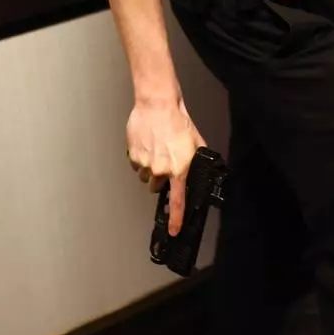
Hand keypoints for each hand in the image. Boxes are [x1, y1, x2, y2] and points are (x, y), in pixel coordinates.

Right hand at [126, 97, 205, 236]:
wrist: (157, 105)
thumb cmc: (177, 120)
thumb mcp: (195, 142)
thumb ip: (196, 160)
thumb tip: (200, 169)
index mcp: (179, 169)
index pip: (177, 201)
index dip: (176, 218)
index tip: (174, 229)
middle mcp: (161, 170)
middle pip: (157, 186)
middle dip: (160, 177)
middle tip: (164, 160)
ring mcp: (145, 163)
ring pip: (145, 176)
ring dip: (149, 168)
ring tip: (155, 148)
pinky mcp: (133, 155)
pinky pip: (136, 164)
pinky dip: (140, 158)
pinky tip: (147, 144)